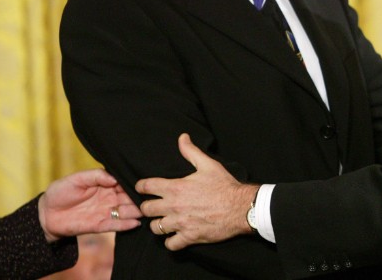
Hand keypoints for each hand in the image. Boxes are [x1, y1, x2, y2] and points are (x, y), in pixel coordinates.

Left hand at [38, 169, 141, 241]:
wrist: (46, 214)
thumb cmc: (60, 192)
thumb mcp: (76, 179)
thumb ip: (95, 176)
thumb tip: (114, 178)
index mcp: (105, 184)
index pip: (123, 183)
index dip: (132, 183)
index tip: (143, 183)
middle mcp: (109, 198)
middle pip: (128, 198)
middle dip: (138, 198)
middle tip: (150, 198)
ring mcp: (105, 212)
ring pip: (125, 212)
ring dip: (135, 212)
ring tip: (145, 210)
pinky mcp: (99, 225)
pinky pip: (114, 225)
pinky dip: (125, 225)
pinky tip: (135, 223)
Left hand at [136, 133, 257, 250]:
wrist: (240, 207)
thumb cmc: (224, 185)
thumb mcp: (208, 164)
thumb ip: (191, 151)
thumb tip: (182, 137)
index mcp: (176, 187)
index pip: (146, 186)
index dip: (141, 186)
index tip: (142, 188)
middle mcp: (174, 206)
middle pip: (146, 209)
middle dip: (148, 207)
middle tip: (154, 206)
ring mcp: (180, 223)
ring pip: (155, 228)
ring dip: (158, 224)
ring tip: (164, 221)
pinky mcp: (189, 237)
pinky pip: (170, 244)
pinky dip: (171, 241)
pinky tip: (175, 236)